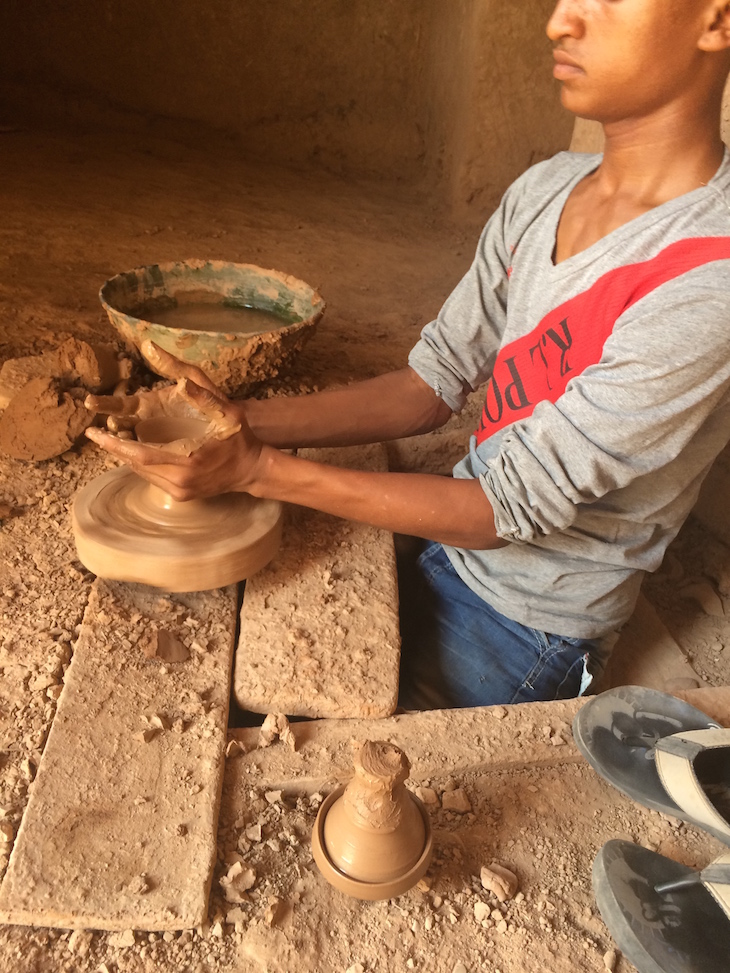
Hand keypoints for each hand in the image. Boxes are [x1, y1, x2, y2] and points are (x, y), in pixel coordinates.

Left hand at [84, 341, 264, 499]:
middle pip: (135, 465)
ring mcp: (180, 491)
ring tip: (113, 437)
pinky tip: (137, 449)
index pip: (139, 454)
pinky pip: (152, 478)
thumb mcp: (226, 410)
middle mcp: (180, 480)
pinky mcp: (180, 495)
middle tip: (95, 433)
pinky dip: (141, 463)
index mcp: (188, 459)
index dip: (114, 443)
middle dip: (115, 447)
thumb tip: (181, 383)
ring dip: (127, 455)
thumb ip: (202, 396)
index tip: (93, 433)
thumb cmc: (239, 436)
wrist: (252, 469)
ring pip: (141, 473)